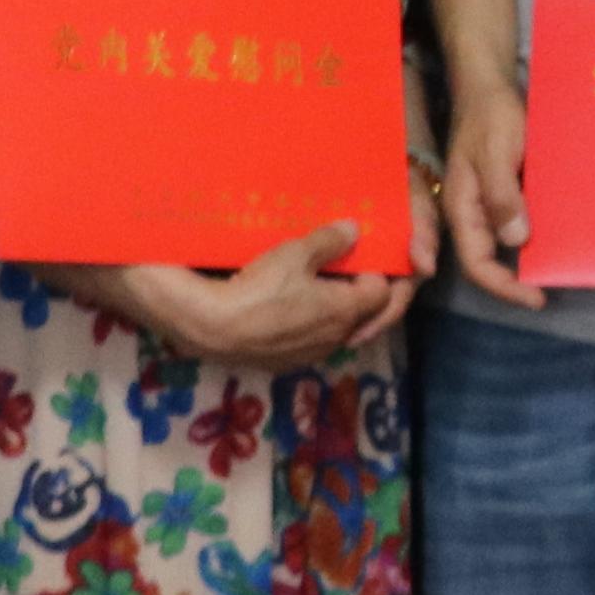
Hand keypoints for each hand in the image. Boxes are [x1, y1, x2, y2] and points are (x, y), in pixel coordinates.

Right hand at [103, 224, 402, 370]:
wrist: (212, 328)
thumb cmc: (260, 286)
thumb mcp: (295, 253)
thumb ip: (329, 241)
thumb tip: (353, 230)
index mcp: (346, 311)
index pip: (382, 293)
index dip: (375, 271)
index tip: (361, 255)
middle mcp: (336, 339)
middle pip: (362, 314)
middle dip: (358, 292)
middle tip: (341, 267)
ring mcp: (311, 355)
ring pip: (335, 331)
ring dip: (333, 310)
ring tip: (315, 285)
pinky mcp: (285, 364)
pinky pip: (309, 342)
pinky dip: (308, 325)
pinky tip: (289, 308)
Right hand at [443, 80, 536, 303]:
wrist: (489, 88)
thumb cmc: (490, 116)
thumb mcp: (496, 153)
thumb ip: (502, 195)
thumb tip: (516, 241)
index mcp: (461, 208)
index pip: (476, 263)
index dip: (503, 287)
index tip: (535, 297)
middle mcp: (471, 212)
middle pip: (487, 260)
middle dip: (514, 282)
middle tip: (547, 292)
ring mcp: (486, 202)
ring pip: (502, 243)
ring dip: (525, 259)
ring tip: (556, 269)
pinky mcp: (503, 191)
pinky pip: (515, 221)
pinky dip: (534, 234)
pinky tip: (557, 236)